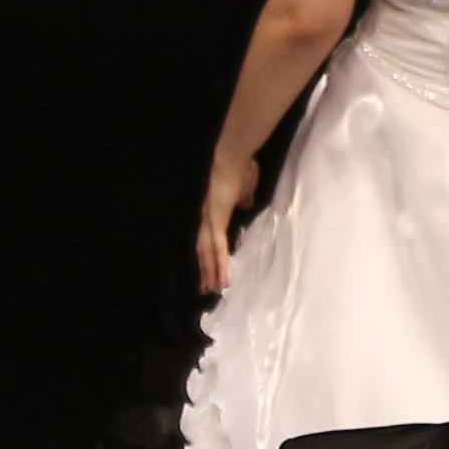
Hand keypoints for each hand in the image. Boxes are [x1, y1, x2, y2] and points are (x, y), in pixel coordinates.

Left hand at [194, 156, 259, 294]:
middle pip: (202, 250)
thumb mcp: (245, 187)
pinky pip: (216, 248)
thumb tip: (246, 205)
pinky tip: (220, 278)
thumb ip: (244, 197)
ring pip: (206, 253)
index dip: (208, 252)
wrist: (232, 158)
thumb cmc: (240, 168)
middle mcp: (205, 218)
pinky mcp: (215, 222)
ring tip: (211, 290)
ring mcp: (208, 221)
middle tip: (205, 288)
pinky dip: (218, 264)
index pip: (208, 237)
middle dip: (204, 269)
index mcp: (212, 210)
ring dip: (209, 272)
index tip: (209, 266)